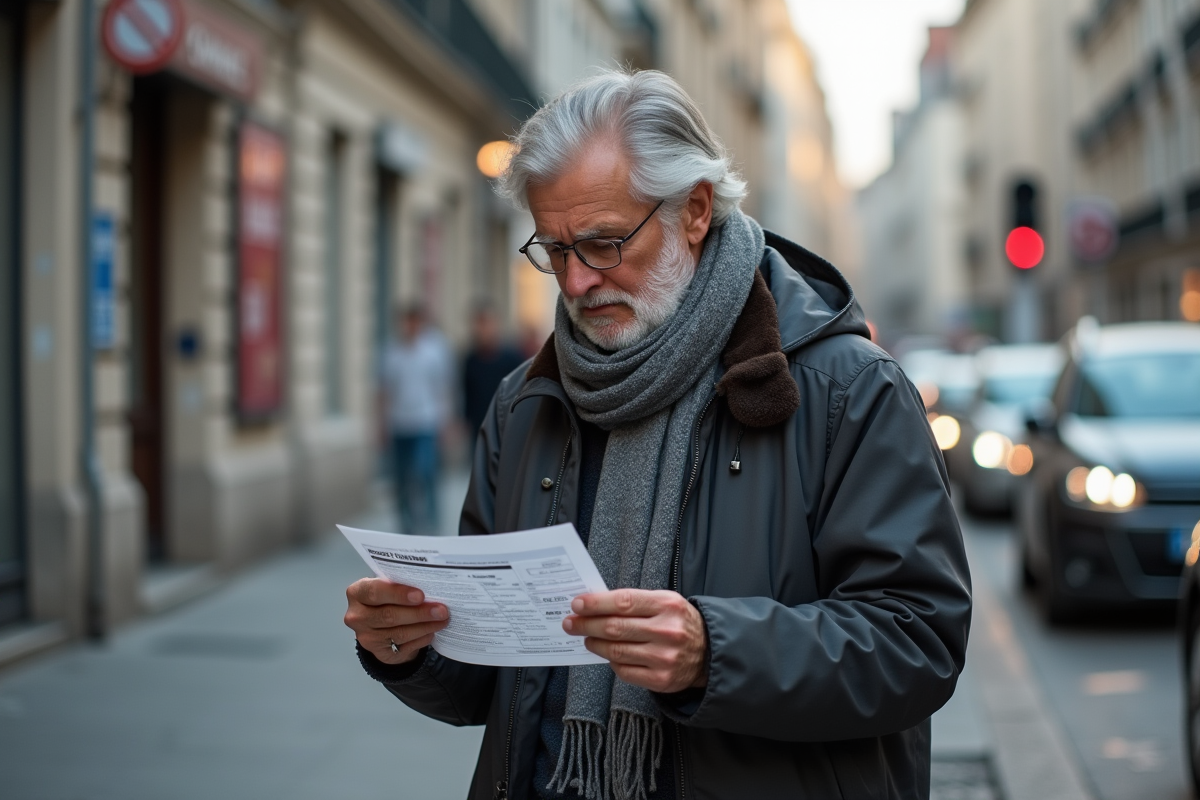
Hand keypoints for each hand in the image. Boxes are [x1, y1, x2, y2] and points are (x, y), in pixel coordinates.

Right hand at [344, 578, 448, 664]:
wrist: (381, 624)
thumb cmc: (387, 598)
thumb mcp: (387, 586)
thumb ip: (400, 584)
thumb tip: (429, 585)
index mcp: (357, 593)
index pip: (374, 592)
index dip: (398, 594)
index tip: (420, 595)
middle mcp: (357, 616)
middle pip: (389, 615)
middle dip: (419, 613)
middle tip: (441, 610)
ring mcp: (367, 637)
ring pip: (400, 633)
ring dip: (425, 626)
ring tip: (443, 620)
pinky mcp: (379, 653)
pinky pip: (405, 646)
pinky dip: (421, 638)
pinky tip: (432, 631)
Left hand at [563, 589, 707, 693]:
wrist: (709, 653)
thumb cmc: (679, 622)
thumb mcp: (665, 602)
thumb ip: (635, 602)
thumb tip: (594, 606)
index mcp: (668, 605)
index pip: (623, 602)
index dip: (596, 604)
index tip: (577, 604)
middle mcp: (667, 631)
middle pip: (615, 627)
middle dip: (587, 625)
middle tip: (570, 623)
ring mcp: (664, 658)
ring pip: (616, 651)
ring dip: (595, 644)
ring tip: (586, 638)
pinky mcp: (661, 680)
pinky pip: (624, 671)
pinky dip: (611, 661)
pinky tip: (608, 654)